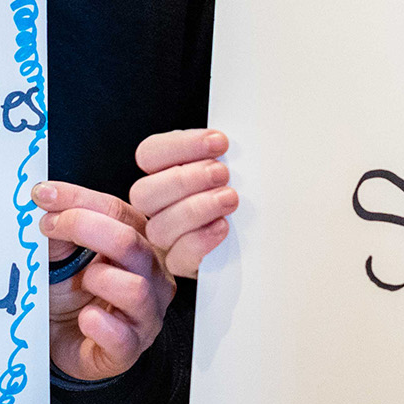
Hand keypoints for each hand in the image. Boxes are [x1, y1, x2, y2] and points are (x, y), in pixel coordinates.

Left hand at [35, 182, 173, 382]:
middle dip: (84, 227)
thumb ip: (60, 225)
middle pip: (130, 242)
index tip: (42, 195)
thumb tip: (45, 198)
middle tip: (48, 227)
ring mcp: (145, 315)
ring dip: (99, 279)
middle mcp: (151, 276)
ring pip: (135, 289)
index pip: (118, 210)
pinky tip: (85, 318)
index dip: (77, 199)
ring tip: (80, 282)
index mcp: (138, 243)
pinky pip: (123, 337)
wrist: (63, 340)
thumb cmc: (70, 292)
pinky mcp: (129, 349)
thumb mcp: (62, 251)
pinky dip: (100, 325)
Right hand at [130, 128, 234, 278]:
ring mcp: (167, 237)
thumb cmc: (243, 190)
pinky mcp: (182, 264)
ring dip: (195, 209)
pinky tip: (223, 226)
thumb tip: (226, 139)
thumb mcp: (234, 164)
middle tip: (221, 173)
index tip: (220, 142)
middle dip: (184, 180)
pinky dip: (200, 240)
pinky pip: (178, 258)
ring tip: (229, 199)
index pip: (150, 153)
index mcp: (164, 171)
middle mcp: (158, 205)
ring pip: (159, 227)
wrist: (260, 235)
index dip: (181, 146)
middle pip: (143, 193)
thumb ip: (222, 152)